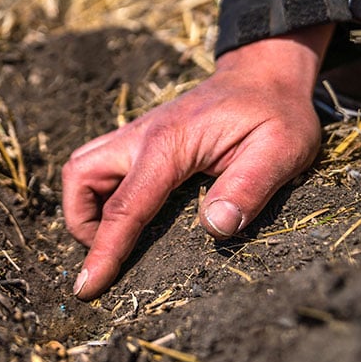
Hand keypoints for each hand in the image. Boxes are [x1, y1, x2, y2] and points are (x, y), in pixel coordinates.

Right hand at [62, 24, 332, 299]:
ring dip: (84, 204)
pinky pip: (99, 163)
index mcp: (169, 145)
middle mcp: (140, 136)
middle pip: (78, 176)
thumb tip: (215, 228)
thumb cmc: (275, 112)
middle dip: (79, 221)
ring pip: (81, 167)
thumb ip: (248, 187)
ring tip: (113, 236)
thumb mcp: (282, 150)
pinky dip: (99, 192)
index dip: (104, 251)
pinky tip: (129, 213)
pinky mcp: (140, 139)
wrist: (264, 73)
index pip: (124, 206)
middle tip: (107, 253)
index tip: (87, 288)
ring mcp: (136, 134)